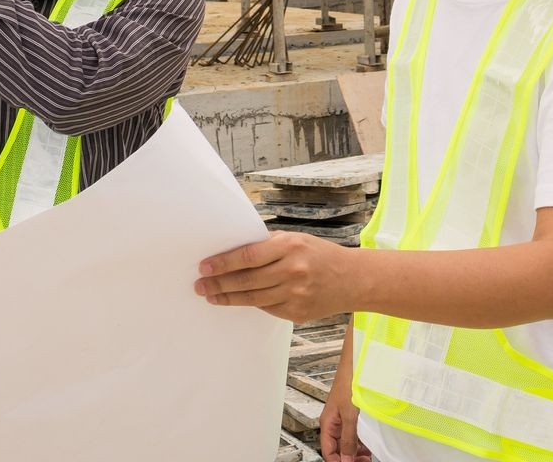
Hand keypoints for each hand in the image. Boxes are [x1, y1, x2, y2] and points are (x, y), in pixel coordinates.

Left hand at [195, 232, 362, 323]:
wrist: (353, 279)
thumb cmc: (320, 254)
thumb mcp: (296, 239)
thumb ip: (268, 245)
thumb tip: (233, 252)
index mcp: (290, 246)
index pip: (248, 256)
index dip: (223, 263)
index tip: (204, 266)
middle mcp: (293, 270)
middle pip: (247, 280)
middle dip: (219, 283)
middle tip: (200, 285)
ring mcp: (296, 294)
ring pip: (253, 298)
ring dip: (228, 298)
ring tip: (211, 295)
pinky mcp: (298, 313)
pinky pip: (267, 308)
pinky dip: (251, 304)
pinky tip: (237, 300)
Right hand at [321, 337, 370, 461]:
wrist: (358, 361)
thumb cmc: (350, 381)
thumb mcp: (349, 414)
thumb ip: (348, 438)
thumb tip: (345, 459)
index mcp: (328, 422)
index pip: (329, 451)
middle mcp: (334, 421)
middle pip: (338, 448)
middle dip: (349, 458)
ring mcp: (344, 417)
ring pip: (348, 441)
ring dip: (357, 451)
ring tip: (368, 457)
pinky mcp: (354, 412)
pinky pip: (356, 432)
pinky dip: (362, 441)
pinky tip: (370, 445)